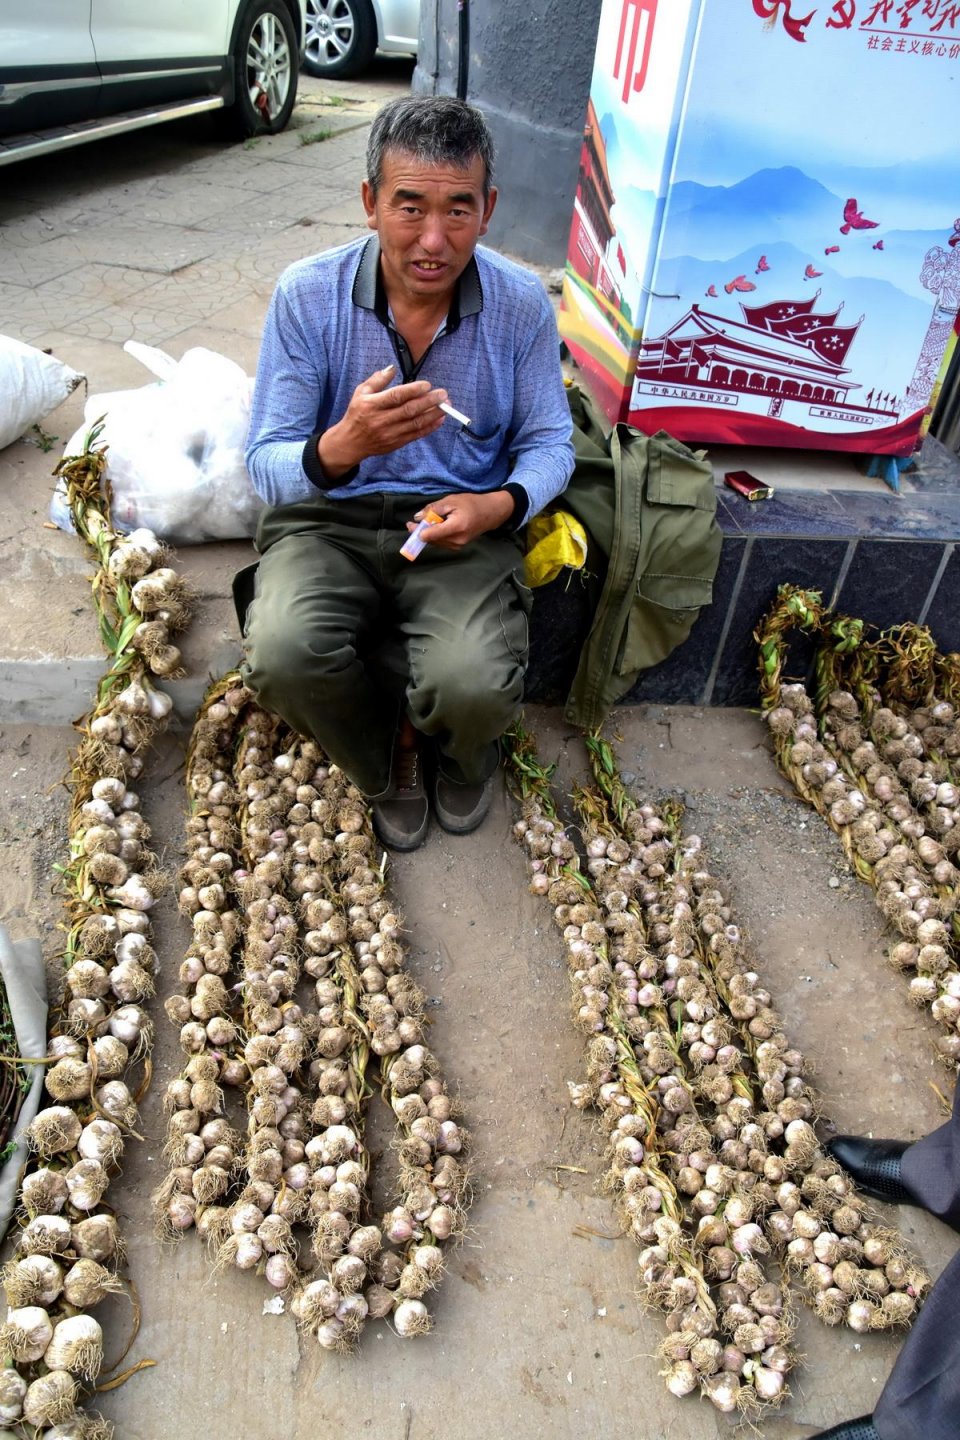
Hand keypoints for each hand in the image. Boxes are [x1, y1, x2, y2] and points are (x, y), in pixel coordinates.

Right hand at [318, 364, 446, 478]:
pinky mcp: (396, 443)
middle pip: (409, 410)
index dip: (413, 390)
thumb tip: (392, 368)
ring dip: (433, 414)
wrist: (351, 442)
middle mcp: (381, 420)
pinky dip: (429, 427)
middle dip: (429, 401)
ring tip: (446, 406)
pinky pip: (416, 435)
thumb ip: (377, 380)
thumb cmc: (357, 413)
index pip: (395, 396)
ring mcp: (390, 433)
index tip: (427, 385)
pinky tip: (440, 419)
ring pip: (415, 423)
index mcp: (372, 404)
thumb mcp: (361, 392)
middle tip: (443, 394)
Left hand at [411, 491, 514, 551]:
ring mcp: (458, 545)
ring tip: (423, 523)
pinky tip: (434, 528)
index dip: (418, 531)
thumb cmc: (471, 503)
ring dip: (427, 534)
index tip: (410, 525)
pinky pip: (441, 543)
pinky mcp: (458, 547)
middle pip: (432, 540)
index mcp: (456, 527)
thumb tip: (417, 518)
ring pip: (435, 542)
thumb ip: (434, 509)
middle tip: (411, 523)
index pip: (432, 534)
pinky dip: (435, 536)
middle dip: (421, 532)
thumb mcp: (451, 500)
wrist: (490, 513)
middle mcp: (457, 540)